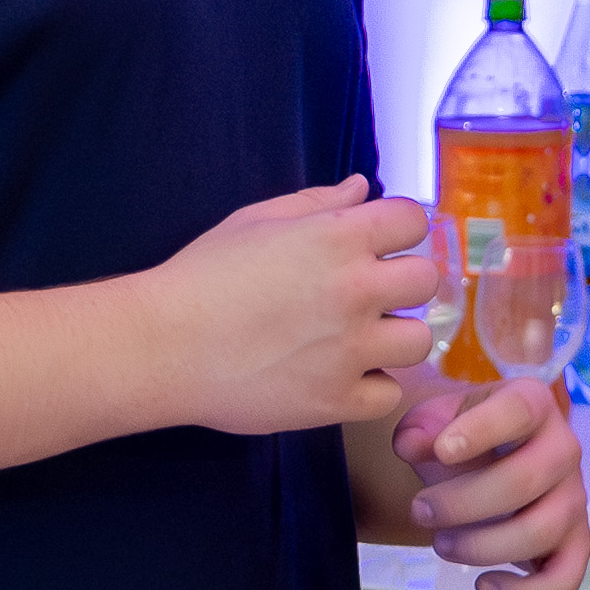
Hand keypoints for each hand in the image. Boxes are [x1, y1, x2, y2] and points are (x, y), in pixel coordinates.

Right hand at [149, 179, 435, 435]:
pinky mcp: (338, 400)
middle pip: (426, 280)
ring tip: (353, 339)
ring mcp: (350, 349)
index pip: (413, 220)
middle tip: (367, 294)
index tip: (379, 243)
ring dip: (391, 338)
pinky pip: (388, 393)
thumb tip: (362, 188)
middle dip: (401, 283)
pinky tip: (335, 375)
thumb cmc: (203, 276)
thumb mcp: (255, 222)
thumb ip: (317, 203)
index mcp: (335, 236)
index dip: (398, 230)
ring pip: (418, 342)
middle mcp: (354, 289)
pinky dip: (368, 387)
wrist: (164, 346)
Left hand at [392, 380, 588, 589]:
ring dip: (482, 546)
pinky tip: (484, 584)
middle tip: (419, 510)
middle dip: (462, 503)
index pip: (518, 409)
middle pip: (524, 480)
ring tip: (441, 543)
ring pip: (541, 531)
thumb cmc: (458, 436)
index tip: (441, 450)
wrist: (480, 461)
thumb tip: (412, 444)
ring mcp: (574, 498)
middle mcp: (564, 447)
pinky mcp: (574, 544)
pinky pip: (565, 581)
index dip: (480, 430)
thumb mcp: (432, 421)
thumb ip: (419, 428)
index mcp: (531, 402)